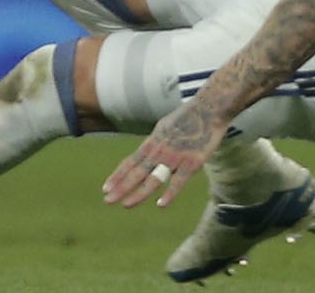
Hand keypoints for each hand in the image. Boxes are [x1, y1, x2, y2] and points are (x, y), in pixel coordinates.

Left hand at [102, 101, 226, 209]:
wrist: (208, 109)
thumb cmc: (187, 118)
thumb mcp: (163, 127)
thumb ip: (155, 143)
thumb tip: (145, 154)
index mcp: (152, 142)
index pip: (130, 162)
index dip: (118, 176)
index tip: (105, 188)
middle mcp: (159, 150)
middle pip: (137, 172)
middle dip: (121, 187)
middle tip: (108, 201)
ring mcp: (175, 157)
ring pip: (153, 179)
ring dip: (138, 193)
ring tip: (126, 204)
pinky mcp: (192, 162)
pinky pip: (178, 181)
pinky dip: (169, 194)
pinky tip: (160, 205)